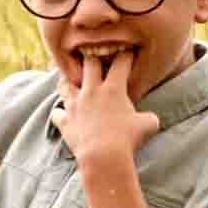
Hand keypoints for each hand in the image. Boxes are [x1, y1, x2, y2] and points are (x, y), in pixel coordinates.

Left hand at [51, 35, 159, 178]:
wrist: (103, 156)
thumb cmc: (128, 139)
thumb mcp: (148, 125)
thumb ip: (148, 117)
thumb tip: (150, 118)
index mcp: (113, 89)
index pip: (120, 64)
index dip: (124, 55)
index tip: (126, 51)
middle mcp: (91, 92)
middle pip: (88, 64)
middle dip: (92, 57)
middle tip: (94, 55)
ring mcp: (75, 105)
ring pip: (65, 84)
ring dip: (67, 81)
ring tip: (69, 80)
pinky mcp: (65, 122)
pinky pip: (57, 113)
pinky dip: (59, 113)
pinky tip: (61, 114)